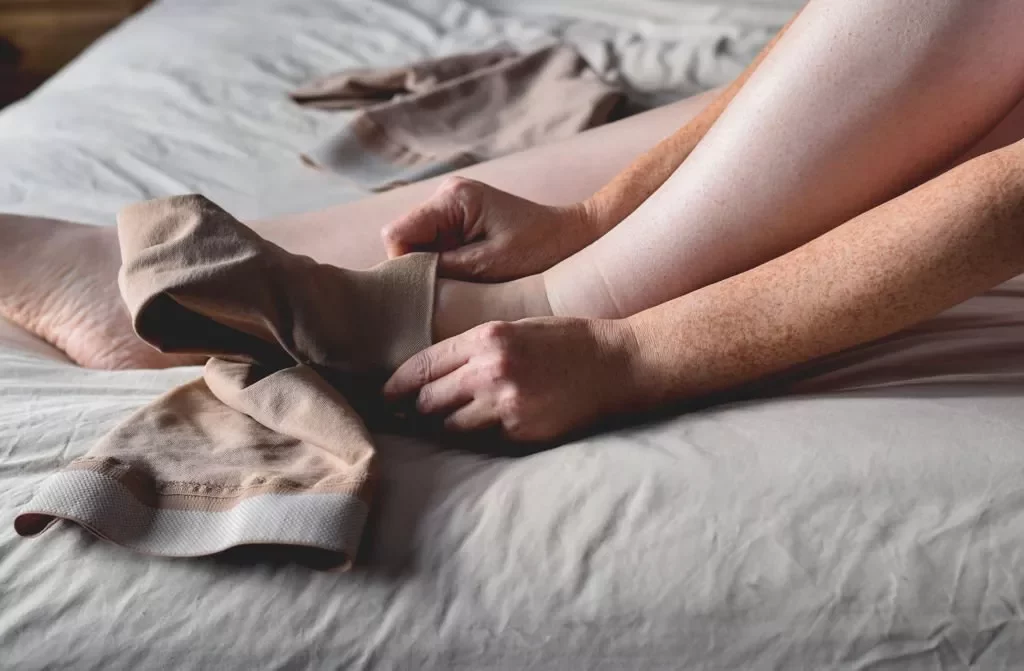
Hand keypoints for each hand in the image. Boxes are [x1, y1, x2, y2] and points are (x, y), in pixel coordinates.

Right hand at [381, 177, 598, 281]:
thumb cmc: (541, 249)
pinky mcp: (461, 222)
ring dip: (434, 270)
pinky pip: (435, 248)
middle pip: (403, 241)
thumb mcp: (489, 266)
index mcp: (453, 198)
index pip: (396, 235)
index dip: (404, 268)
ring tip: (467, 283)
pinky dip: (445, 267)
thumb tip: (404, 285)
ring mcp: (452, 208)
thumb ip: (442, 271)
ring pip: (416, 247)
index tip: (431, 290)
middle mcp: (447, 195)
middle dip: (420, 269)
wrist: (576, 237)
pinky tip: (470, 277)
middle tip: (452, 291)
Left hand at [382, 317, 641, 441]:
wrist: (619, 364)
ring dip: (442, 429)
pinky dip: (474, 440)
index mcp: (486, 338)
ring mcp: (506, 405)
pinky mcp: (523, 432)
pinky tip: (478, 434)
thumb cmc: (567, 341)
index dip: (397, 385)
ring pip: (449, 428)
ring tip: (441, 427)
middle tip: (405, 418)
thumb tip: (433, 375)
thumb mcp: (516, 328)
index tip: (386, 396)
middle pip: (428, 401)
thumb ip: (474, 348)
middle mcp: (490, 371)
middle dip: (414, 411)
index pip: (423, 366)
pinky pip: (482, 442)